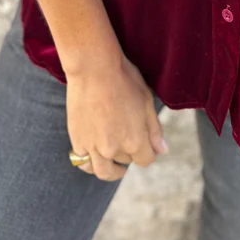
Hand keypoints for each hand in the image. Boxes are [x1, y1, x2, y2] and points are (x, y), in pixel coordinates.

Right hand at [66, 53, 168, 180]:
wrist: (93, 68)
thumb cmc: (124, 80)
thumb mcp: (147, 101)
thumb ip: (154, 129)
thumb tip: (162, 150)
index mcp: (135, 140)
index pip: (146, 160)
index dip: (149, 152)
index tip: (147, 145)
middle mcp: (114, 149)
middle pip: (126, 160)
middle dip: (130, 151)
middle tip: (128, 137)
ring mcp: (93, 147)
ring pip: (103, 171)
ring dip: (111, 169)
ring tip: (114, 164)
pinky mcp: (77, 141)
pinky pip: (84, 163)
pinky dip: (91, 162)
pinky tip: (95, 155)